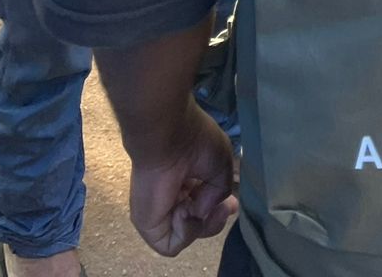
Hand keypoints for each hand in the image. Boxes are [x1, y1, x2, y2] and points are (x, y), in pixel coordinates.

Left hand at [128, 103, 237, 256]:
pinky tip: (185, 210)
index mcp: (189, 180)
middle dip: (215, 220)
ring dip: (201, 224)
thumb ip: (220, 194)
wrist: (168, 136)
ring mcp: (161, 212)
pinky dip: (185, 232)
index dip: (220, 208)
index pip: (204, 205)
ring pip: (187, 235)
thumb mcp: (222, 165)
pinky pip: (171, 245)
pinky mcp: (149, 226)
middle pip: (198, 224)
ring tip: (200, 204)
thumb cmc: (196, 142)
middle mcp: (175, 197)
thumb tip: (203, 212)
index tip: (232, 203)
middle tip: (226, 207)